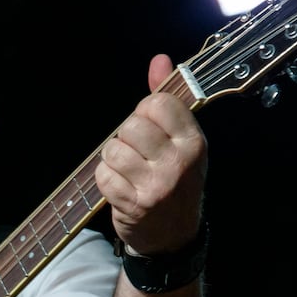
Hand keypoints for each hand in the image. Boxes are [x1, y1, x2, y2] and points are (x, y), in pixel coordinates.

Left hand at [95, 53, 207, 254]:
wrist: (173, 236)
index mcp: (194, 142)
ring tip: (128, 170)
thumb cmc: (175, 180)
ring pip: (113, 149)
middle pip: (131, 125)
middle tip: (137, 153)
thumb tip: (159, 60)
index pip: (157, 103)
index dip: (145, 111)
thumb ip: (168, 100)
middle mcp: (179, 162)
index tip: (150, 126)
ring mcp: (156, 185)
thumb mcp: (181, 141)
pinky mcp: (133, 204)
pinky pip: (103, 175)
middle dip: (126, 136)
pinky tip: (120, 186)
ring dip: (113, 158)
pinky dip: (106, 179)